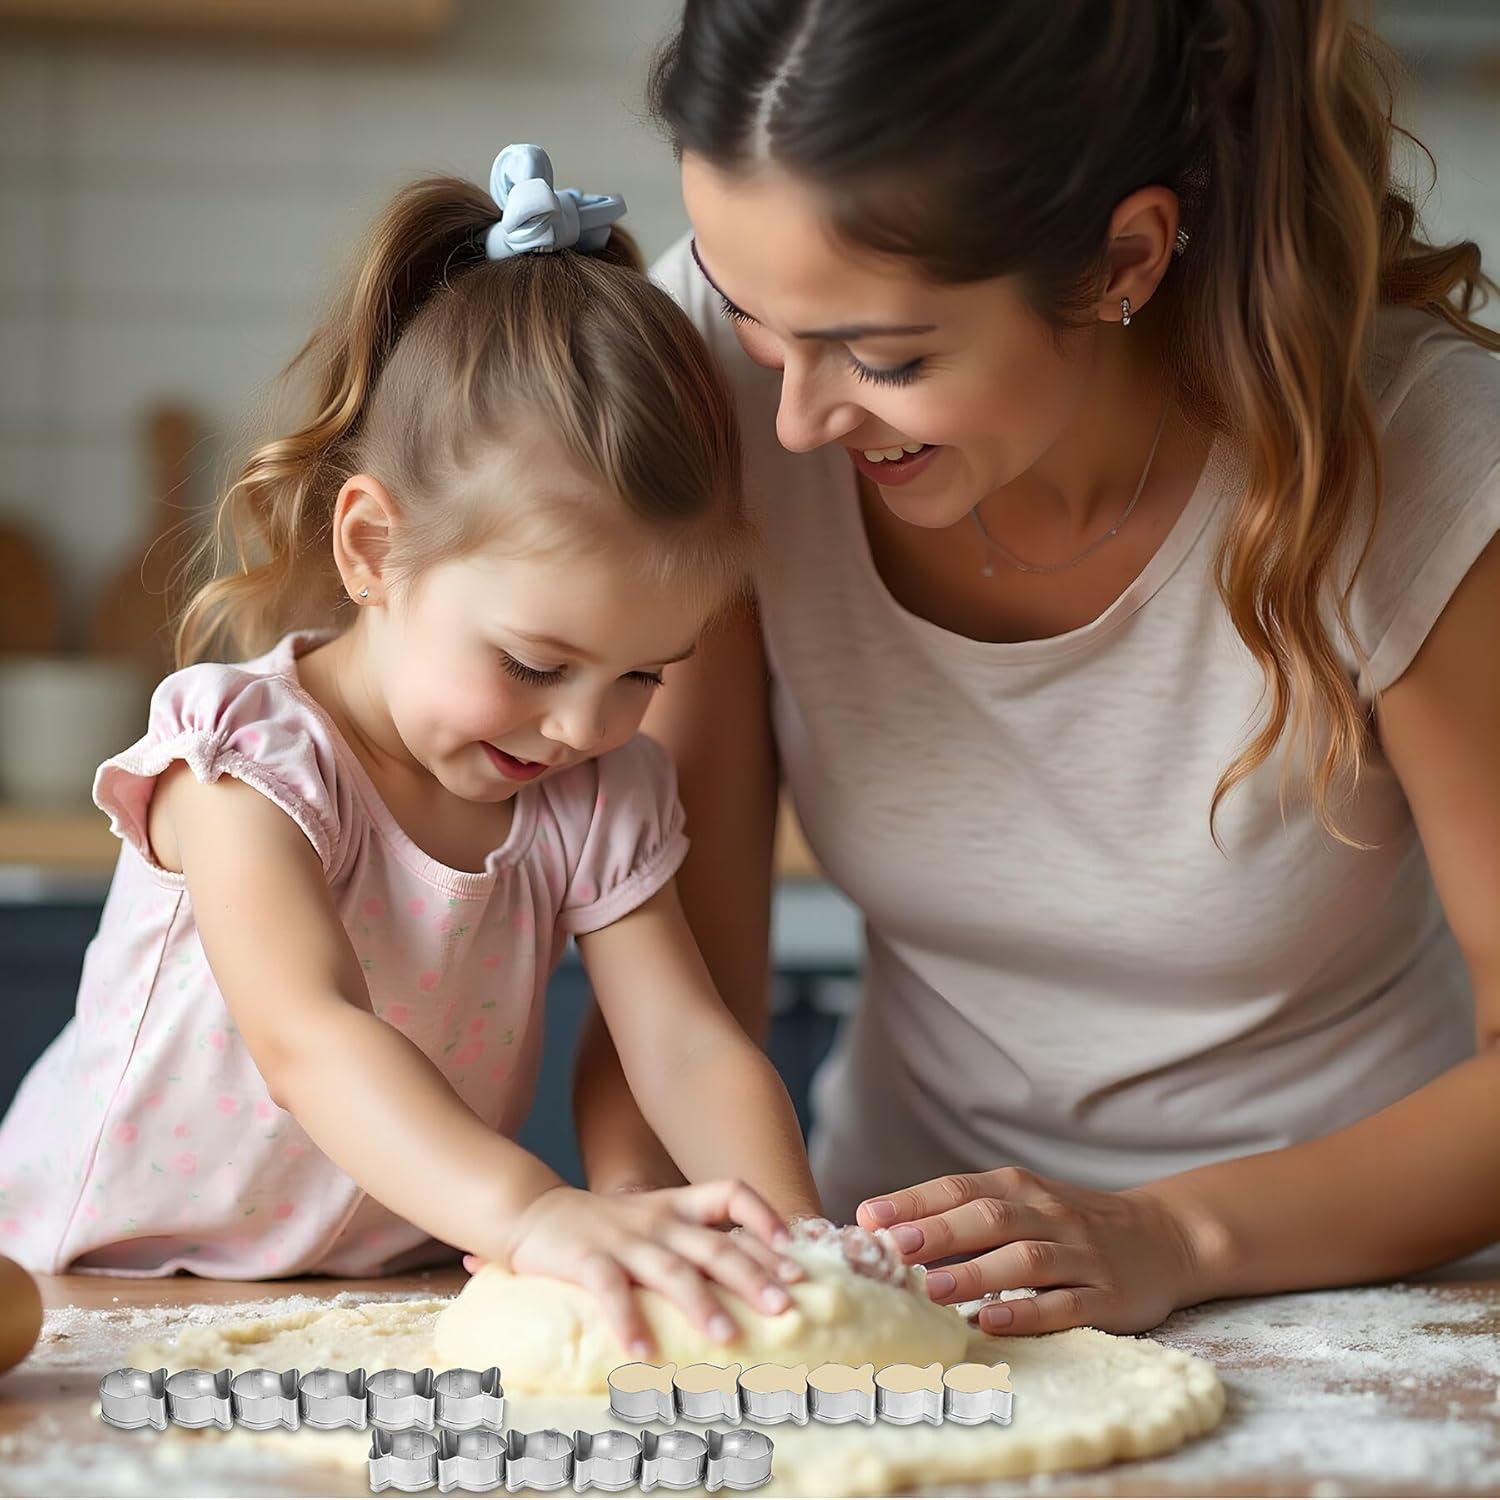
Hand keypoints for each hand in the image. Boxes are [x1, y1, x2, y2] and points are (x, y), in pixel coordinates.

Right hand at [484, 1180, 807, 1357]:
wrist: (532, 1212)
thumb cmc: (602, 1228)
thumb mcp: (652, 1223)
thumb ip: (691, 1242)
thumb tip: (751, 1282)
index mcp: (677, 1206)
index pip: (732, 1194)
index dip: (766, 1218)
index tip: (793, 1255)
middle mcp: (657, 1220)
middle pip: (714, 1245)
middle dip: (753, 1275)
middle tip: (786, 1307)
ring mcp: (622, 1239)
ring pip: (671, 1269)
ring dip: (702, 1303)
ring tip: (729, 1336)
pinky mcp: (585, 1259)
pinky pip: (610, 1290)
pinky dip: (627, 1320)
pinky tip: (642, 1352)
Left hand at [854, 1167, 1216, 1335]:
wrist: (1165, 1238)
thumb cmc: (1070, 1224)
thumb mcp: (1023, 1204)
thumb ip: (966, 1214)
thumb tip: (886, 1230)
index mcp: (1020, 1188)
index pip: (959, 1189)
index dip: (914, 1201)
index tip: (869, 1217)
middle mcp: (1049, 1214)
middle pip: (989, 1218)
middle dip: (939, 1232)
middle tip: (895, 1248)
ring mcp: (1081, 1254)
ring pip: (1025, 1259)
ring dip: (976, 1273)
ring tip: (931, 1289)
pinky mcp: (1108, 1295)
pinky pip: (1065, 1303)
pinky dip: (1027, 1312)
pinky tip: (991, 1321)